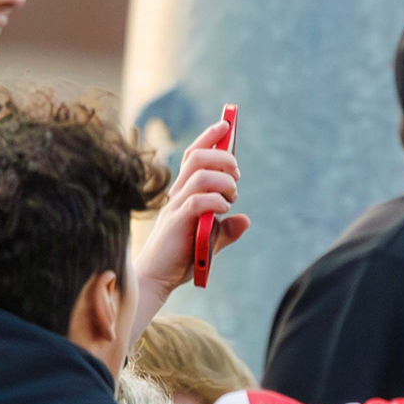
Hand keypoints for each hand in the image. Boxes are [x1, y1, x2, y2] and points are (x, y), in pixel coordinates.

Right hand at [134, 111, 244, 306]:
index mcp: (184, 192)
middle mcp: (178, 194)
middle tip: (237, 174)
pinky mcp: (178, 223)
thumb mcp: (210, 241)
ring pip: (201, 175)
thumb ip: (227, 230)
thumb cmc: (181, 258)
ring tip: (232, 197)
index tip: (226, 124)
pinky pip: (199, 201)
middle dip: (223, 157)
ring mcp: (176, 206)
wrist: (157, 279)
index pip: (194, 154)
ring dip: (225, 181)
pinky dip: (217, 202)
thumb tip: (246, 219)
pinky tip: (224, 210)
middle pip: (198, 157)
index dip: (209, 137)